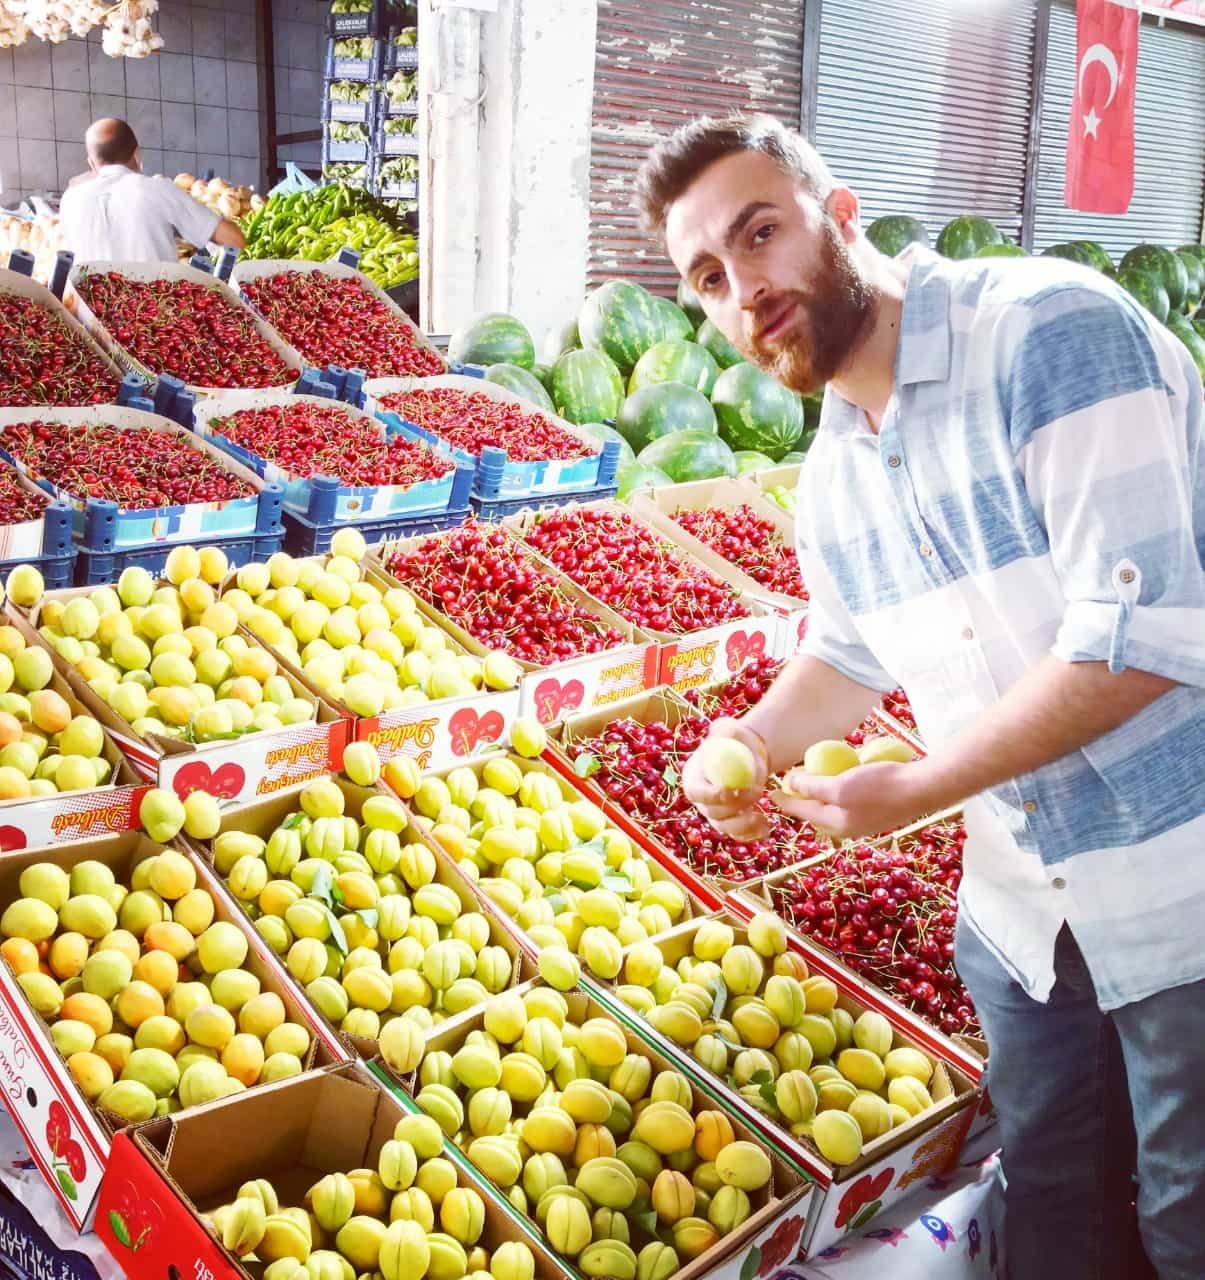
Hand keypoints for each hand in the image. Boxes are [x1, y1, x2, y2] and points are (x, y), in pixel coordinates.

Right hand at [682, 717, 771, 841]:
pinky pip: (739, 835)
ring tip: (761, 816)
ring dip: (743, 825)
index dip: (709, 795)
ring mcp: (715, 813)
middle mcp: (701, 799)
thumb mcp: (729, 729)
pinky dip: (752, 834)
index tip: (729, 791)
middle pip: (711, 812)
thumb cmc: (737, 741)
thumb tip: (721, 733)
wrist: (751, 757)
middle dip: (734, 807)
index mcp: (693, 777)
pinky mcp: (732, 823)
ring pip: (725, 827)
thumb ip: (723, 729)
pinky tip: (766, 828)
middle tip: (756, 792)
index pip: (695, 792)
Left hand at [770, 760, 932, 839]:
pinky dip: (843, 788)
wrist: (923, 788)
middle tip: (792, 782)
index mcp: (836, 824)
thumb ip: (813, 787)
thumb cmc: (880, 787)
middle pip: (817, 811)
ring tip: (815, 777)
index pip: (802, 812)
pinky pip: (852, 799)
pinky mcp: (878, 809)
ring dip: (824, 793)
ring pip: (835, 806)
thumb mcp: (840, 786)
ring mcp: (865, 820)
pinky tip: (846, 773)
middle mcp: (849, 826)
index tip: (771, 792)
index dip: (786, 800)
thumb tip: (790, 783)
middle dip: (804, 799)